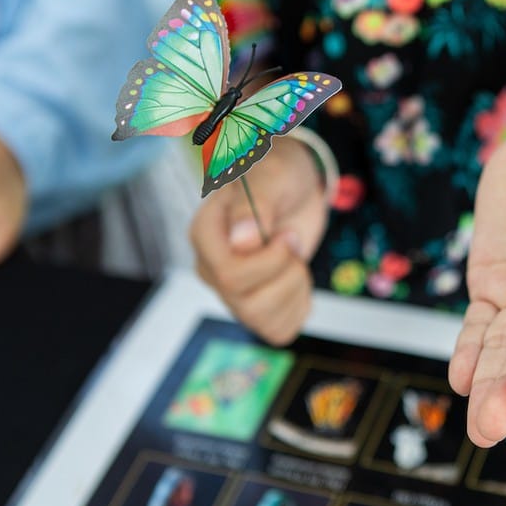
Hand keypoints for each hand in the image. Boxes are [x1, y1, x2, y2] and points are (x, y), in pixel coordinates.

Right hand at [190, 137, 327, 343]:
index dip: (270, 262)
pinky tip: (297, 280)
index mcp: (205, 236)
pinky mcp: (257, 305)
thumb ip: (255, 207)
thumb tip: (241, 243)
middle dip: (286, 274)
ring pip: (263, 322)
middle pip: (247, 303)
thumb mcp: (271, 177)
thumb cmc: (278, 174)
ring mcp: (232, 291)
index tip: (285, 234)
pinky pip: (279, 331)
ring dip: (295, 290)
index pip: (230, 275)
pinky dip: (300, 308)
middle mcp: (212, 268)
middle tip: (292, 242)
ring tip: (294, 260)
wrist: (297, 186)